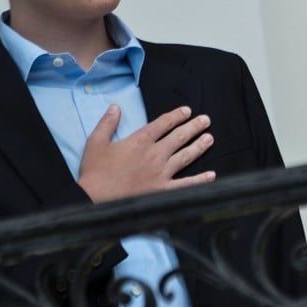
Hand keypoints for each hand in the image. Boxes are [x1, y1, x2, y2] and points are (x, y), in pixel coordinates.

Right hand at [77, 105, 215, 201]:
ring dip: (199, 146)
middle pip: (179, 137)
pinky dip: (200, 180)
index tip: (187, 111)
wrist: (94, 200)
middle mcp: (154, 154)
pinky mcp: (163, 190)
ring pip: (186, 156)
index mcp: (140, 141)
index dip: (176, 116)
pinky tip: (212, 175)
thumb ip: (108, 123)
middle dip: (194, 127)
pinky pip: (186, 184)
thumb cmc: (94, 172)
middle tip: (206, 120)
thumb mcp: (96, 142)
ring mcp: (161, 172)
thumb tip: (116, 106)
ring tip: (210, 138)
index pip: (163, 124)